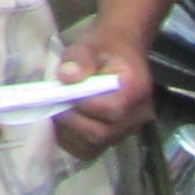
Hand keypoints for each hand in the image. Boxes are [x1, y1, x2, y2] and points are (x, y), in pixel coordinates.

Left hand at [54, 42, 156, 158]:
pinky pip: (92, 150)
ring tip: (61, 110)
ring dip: (70, 132)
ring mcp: (130, 129)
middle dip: (72, 121)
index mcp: (136, 88)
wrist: (123, 51)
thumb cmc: (106, 46)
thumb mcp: (89, 44)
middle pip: (102, 133)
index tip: (63, 93)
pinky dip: (73, 140)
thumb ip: (78, 59)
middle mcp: (139, 114)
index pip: (111, 109)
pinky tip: (67, 122)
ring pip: (95, 145)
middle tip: (55, 104)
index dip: (83, 106)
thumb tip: (67, 78)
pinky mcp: (118, 138)